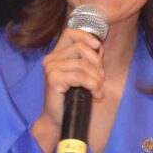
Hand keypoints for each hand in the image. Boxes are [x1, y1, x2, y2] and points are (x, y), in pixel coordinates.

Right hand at [31, 28, 104, 152]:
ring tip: (99, 89)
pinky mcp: (53, 79)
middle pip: (80, 48)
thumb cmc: (69, 98)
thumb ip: (87, 60)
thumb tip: (99, 48)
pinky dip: (93, 85)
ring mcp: (50, 68)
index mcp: (56, 54)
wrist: (56, 119)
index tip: (98, 46)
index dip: (86, 36)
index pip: (70, 32)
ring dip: (96, 77)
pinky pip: (80, 77)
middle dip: (96, 62)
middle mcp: (50, 59)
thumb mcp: (80, 75)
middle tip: (101, 77)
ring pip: (83, 64)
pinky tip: (96, 95)